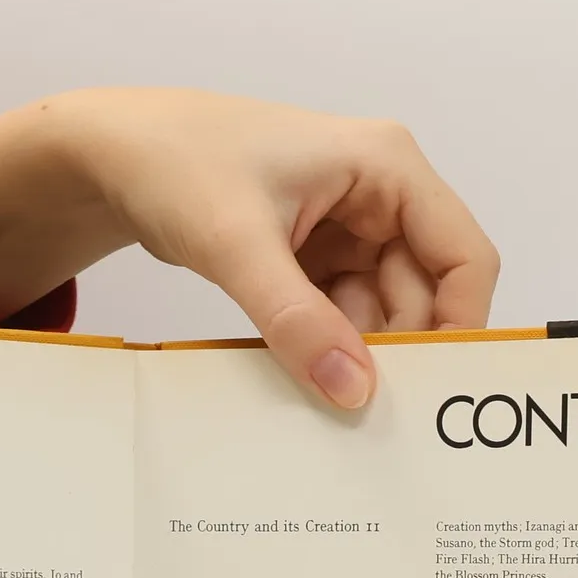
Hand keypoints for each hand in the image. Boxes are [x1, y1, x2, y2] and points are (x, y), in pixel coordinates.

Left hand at [0, 88, 499, 409]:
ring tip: (326, 407)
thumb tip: (354, 391)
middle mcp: (380, 197)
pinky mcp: (315, 261)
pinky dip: (326, 352)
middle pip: (424, 296)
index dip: (459, 325)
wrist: (114, 157)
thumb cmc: (177, 165)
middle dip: (399, 354)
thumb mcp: (239, 246)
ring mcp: (349, 231)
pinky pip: (340, 320)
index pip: (463, 257)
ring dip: (357, 360)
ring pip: (381, 316)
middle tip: (369, 419)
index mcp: (387, 167)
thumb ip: (297, 322)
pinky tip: (303, 384)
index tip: (433, 391)